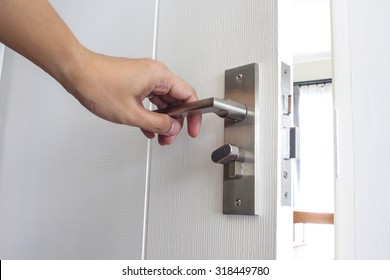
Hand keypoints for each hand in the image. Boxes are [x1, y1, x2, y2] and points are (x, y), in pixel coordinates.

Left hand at [65, 52, 201, 144]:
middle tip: (170, 136)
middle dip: (175, 121)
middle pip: (176, 100)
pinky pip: (151, 99)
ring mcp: (144, 77)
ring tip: (159, 135)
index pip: (188, 96)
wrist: (76, 72)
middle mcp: (154, 74)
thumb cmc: (98, 84)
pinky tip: (147, 127)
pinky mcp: (135, 81)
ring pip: (163, 101)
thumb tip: (172, 127)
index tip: (193, 128)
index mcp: (159, 76)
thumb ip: (156, 123)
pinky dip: (151, 114)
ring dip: (162, 119)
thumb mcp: (131, 113)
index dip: (194, 115)